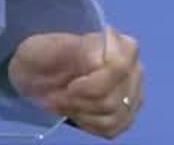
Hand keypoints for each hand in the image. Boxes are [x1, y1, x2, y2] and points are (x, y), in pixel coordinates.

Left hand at [7, 28, 142, 138]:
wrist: (40, 73)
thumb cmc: (47, 55)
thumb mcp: (53, 46)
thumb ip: (76, 49)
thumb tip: (98, 61)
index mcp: (122, 45)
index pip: (119, 67)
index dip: (92, 83)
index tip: (70, 85)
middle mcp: (134, 70)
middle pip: (112, 98)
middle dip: (78, 101)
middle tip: (54, 96)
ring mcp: (132, 95)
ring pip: (111, 116)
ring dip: (78, 112)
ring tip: (60, 102)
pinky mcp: (125, 116)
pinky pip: (109, 128)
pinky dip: (85, 122)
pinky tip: (72, 111)